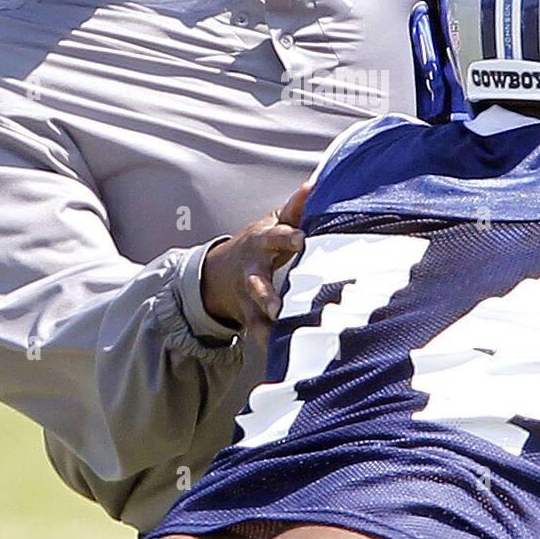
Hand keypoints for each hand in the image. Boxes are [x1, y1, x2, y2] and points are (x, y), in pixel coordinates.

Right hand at [201, 180, 310, 344]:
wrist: (221, 273)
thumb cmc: (261, 242)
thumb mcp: (275, 222)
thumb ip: (297, 208)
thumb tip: (318, 182)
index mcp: (264, 242)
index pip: (277, 237)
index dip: (288, 238)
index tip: (302, 240)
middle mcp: (253, 271)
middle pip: (258, 282)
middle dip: (265, 293)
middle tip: (277, 304)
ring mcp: (248, 297)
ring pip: (255, 312)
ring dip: (266, 323)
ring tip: (278, 332)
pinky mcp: (250, 318)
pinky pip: (260, 334)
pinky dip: (271, 344)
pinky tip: (283, 356)